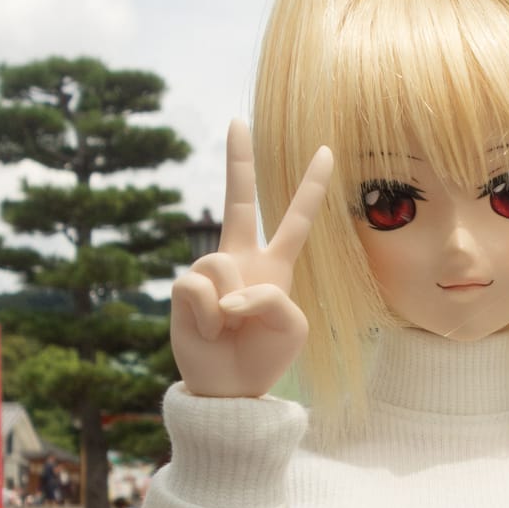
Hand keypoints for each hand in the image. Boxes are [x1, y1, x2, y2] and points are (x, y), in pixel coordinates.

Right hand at [170, 119, 332, 398]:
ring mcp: (210, 272)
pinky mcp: (183, 289)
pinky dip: (209, 317)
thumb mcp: (291, 328)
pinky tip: (211, 331)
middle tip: (237, 121)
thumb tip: (231, 292)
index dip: (311, 187)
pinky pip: (198, 288)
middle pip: (239, 201)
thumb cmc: (265, 355)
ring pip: (219, 265)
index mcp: (275, 264)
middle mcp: (241, 259)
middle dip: (238, 161)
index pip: (296, 219)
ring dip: (229, 306)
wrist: (230, 386)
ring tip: (230, 328)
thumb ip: (273, 299)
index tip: (325, 151)